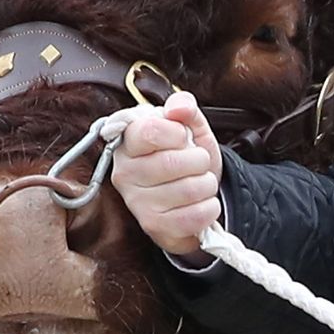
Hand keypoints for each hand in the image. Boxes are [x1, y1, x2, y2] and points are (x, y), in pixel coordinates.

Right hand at [110, 91, 224, 256]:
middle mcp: (125, 173)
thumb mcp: (190, 127)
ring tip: (200, 182)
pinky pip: (193, 216)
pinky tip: (202, 203)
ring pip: (188, 190)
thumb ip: (185, 108)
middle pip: (172, 162)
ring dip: (207, 184)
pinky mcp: (153, 226)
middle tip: (198, 163)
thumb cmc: (186, 159)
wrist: (195, 195)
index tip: (183, 137)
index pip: (150, 131)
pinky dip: (209, 208)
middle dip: (199, 161)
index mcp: (128, 143)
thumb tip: (180, 107)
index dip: (177, 133)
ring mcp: (136, 202)